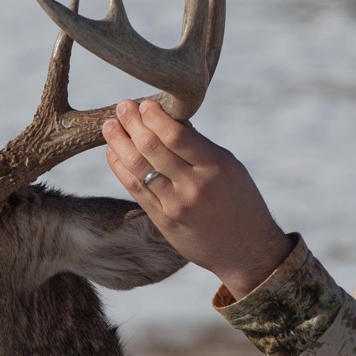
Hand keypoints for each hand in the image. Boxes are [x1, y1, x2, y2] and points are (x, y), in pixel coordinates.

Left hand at [102, 99, 293, 299]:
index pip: (176, 135)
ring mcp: (176, 206)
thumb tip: (170, 119)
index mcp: (215, 167)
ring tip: (109, 126)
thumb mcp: (231, 168)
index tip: (144, 104)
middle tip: (122, 107)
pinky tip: (114, 153)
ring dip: (119, 143)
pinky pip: (135, 190)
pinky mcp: (163, 221)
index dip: (154, 116)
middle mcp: (194, 186)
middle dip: (132, 123)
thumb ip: (200, 147)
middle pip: (152, 148)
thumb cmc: (241, 202)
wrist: (246, 251)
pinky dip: (120, 168)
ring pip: (137, 168)